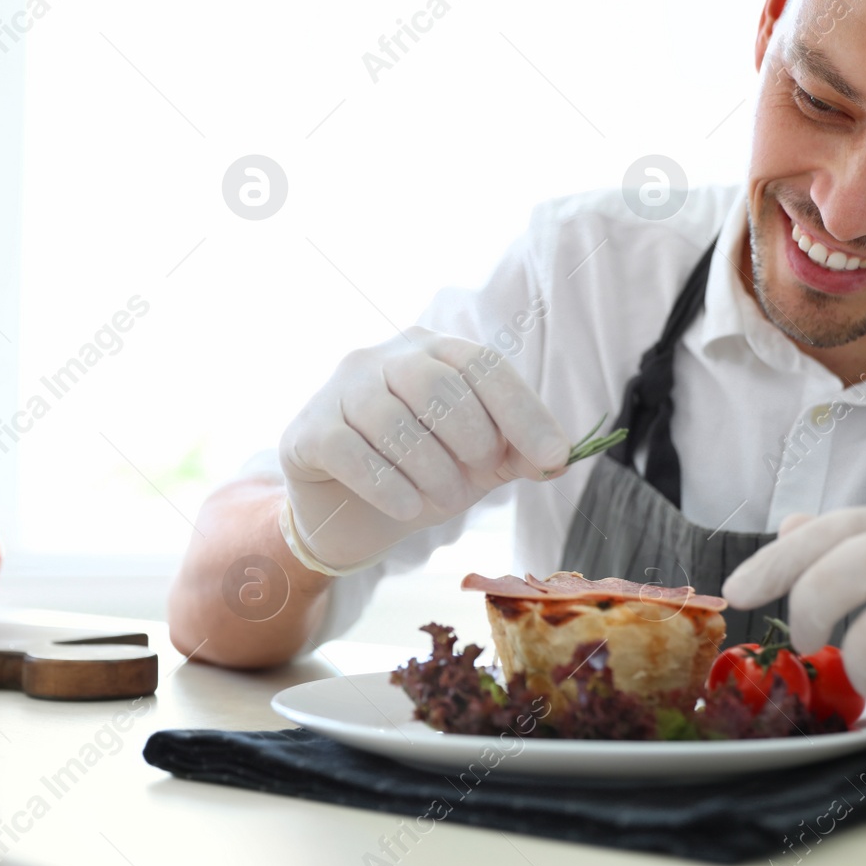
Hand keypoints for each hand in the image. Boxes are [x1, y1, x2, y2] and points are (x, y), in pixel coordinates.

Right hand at [279, 328, 569, 569]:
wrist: (351, 513)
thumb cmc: (421, 473)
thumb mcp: (479, 464)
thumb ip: (517, 453)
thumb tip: (557, 457)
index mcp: (434, 351)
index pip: (485, 365)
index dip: (524, 411)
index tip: (553, 457)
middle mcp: (383, 357)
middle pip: (436, 383)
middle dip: (471, 436)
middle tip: (478, 476)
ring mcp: (340, 389)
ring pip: (391, 417)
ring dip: (430, 468)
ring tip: (445, 501)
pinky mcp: (308, 431)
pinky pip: (348, 450)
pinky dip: (386, 484)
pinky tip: (407, 508)